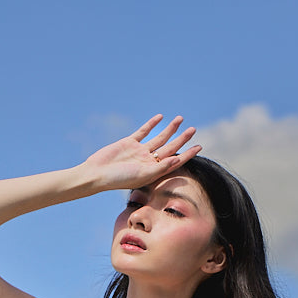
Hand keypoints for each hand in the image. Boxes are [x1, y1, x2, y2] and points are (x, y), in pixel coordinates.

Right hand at [80, 114, 200, 191]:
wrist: (97, 173)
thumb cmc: (119, 179)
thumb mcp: (142, 175)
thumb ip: (160, 168)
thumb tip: (177, 160)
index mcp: (154, 171)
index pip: (175, 161)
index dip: (188, 154)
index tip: (199, 146)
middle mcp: (149, 161)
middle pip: (170, 148)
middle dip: (182, 139)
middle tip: (193, 129)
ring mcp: (139, 151)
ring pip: (159, 138)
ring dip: (170, 129)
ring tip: (180, 119)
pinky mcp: (129, 143)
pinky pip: (143, 132)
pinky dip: (151, 124)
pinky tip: (160, 117)